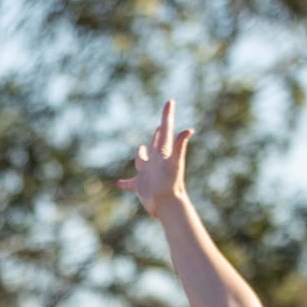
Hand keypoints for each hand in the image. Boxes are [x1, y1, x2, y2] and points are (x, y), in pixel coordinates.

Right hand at [115, 99, 192, 214]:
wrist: (167, 204)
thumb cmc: (171, 184)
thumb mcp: (175, 163)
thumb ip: (180, 146)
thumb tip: (189, 130)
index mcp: (163, 153)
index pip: (166, 129)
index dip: (167, 115)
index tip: (170, 101)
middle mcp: (156, 161)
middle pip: (157, 142)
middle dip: (159, 132)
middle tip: (163, 123)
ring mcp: (148, 173)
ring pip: (142, 160)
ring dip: (141, 154)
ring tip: (140, 148)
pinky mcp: (140, 185)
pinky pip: (130, 183)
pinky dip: (125, 183)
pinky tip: (118, 184)